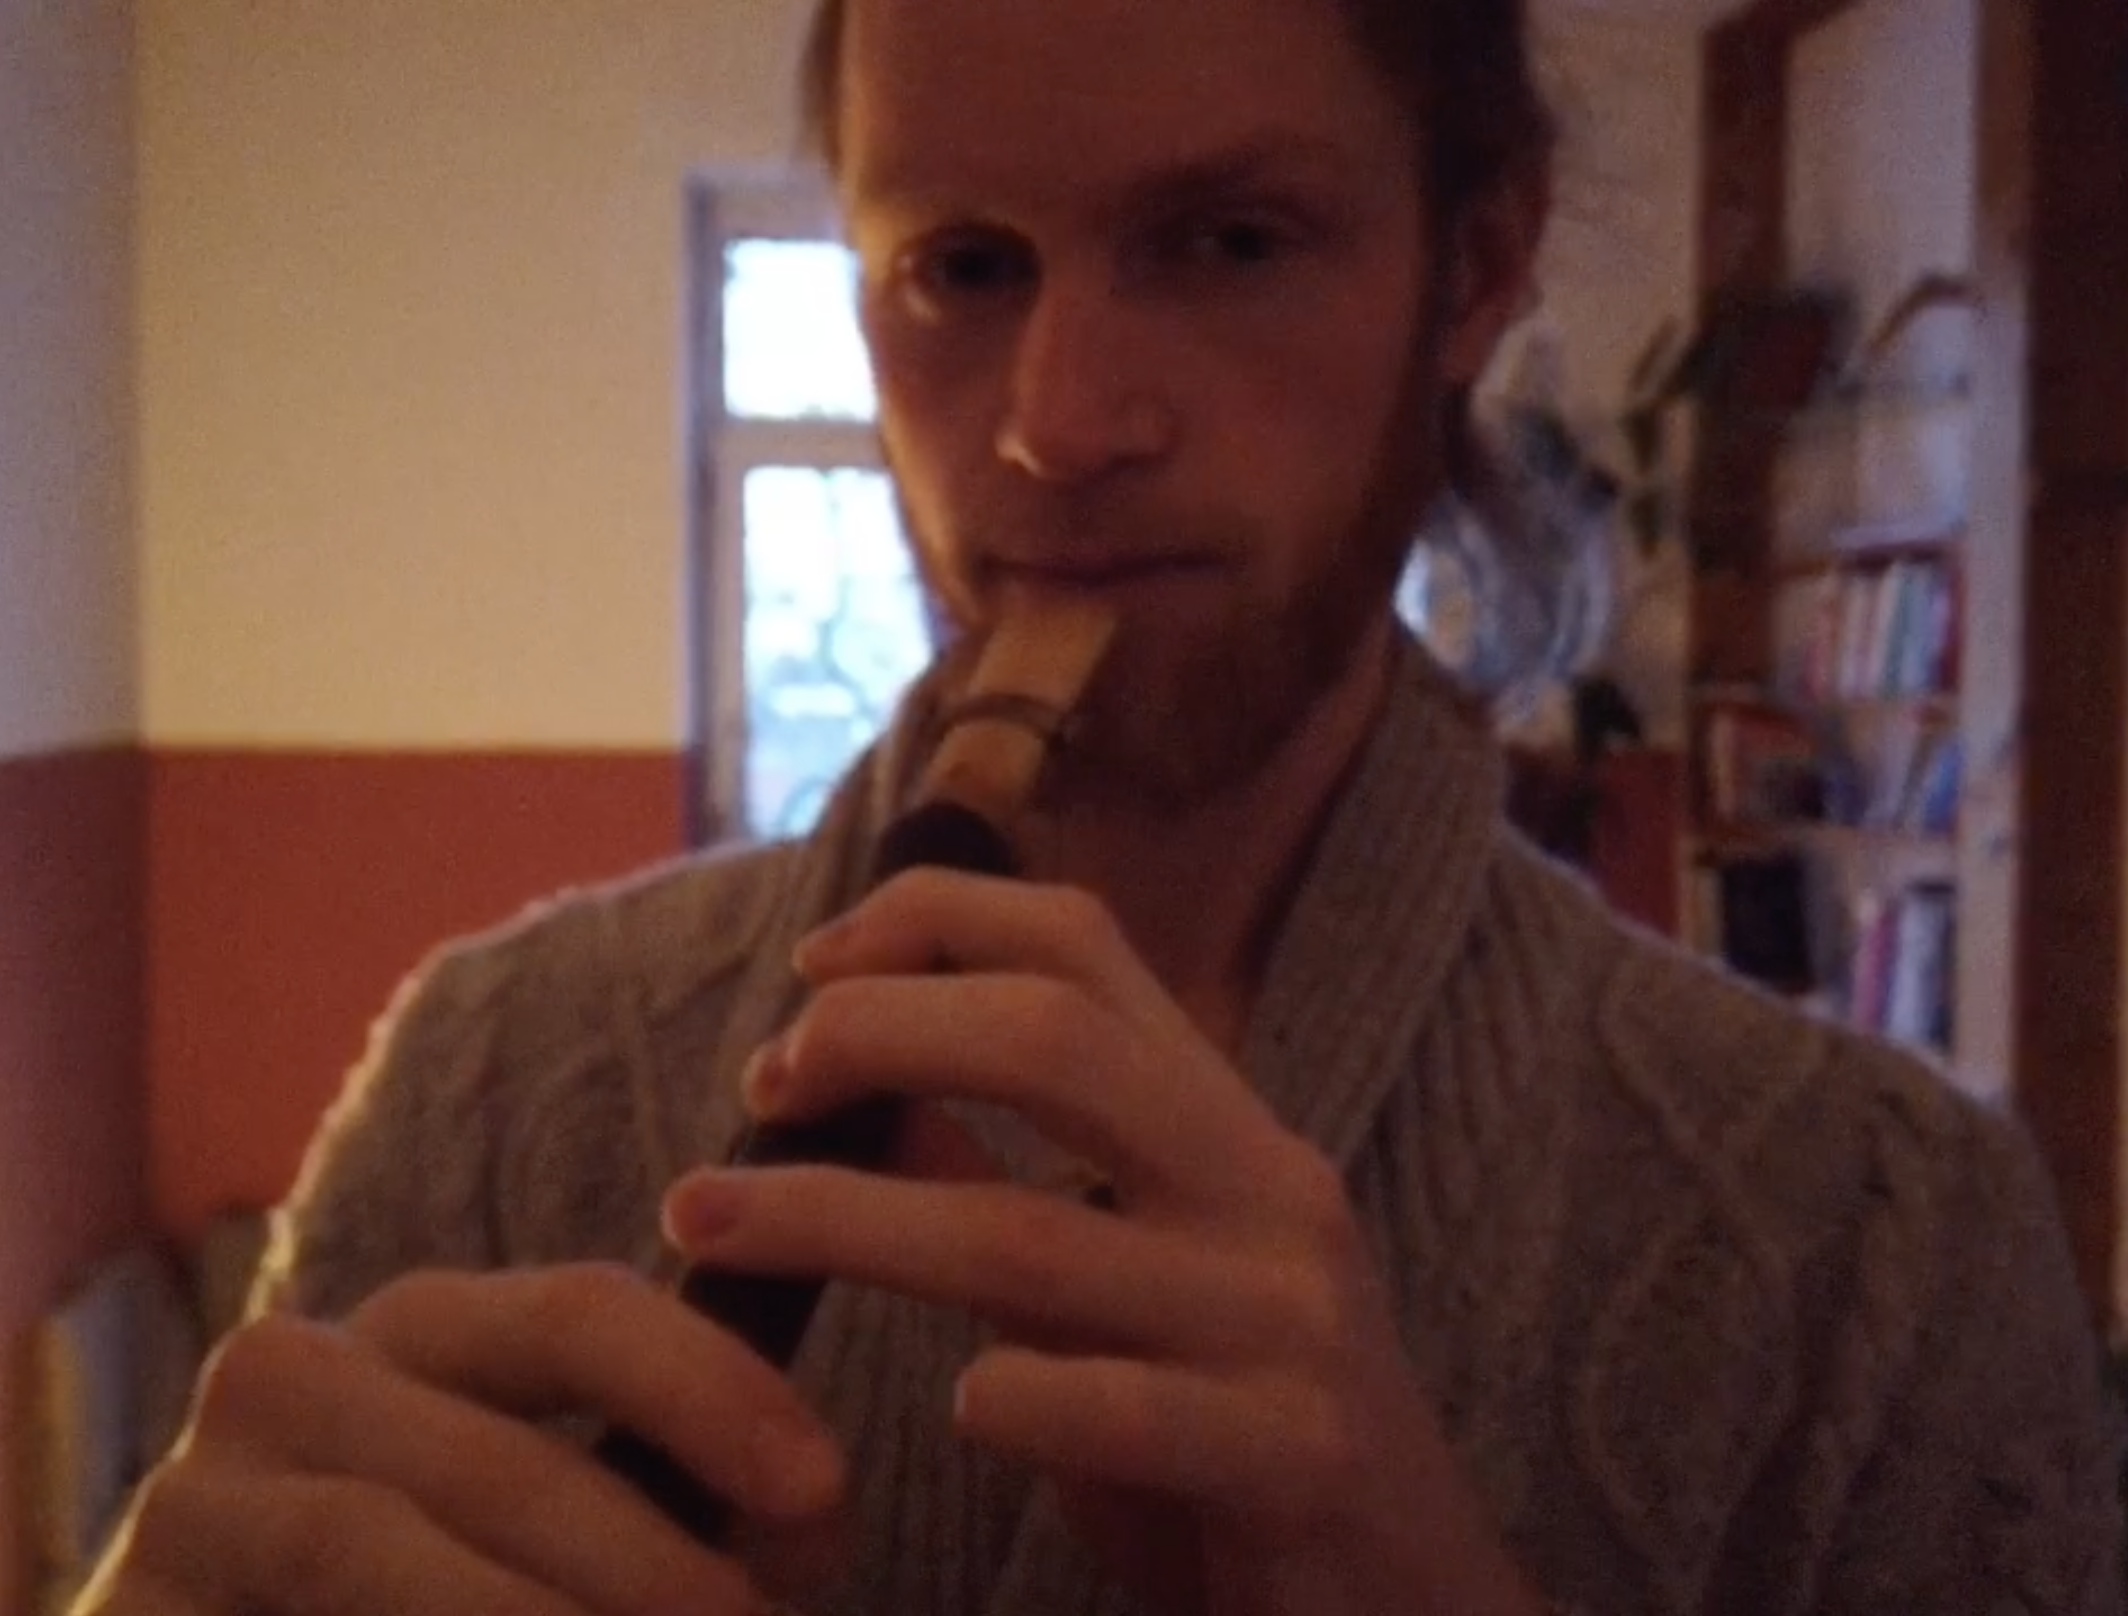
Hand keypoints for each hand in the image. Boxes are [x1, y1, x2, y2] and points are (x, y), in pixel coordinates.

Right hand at [73, 1265, 846, 1615]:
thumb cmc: (445, 1594)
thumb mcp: (564, 1532)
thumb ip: (676, 1504)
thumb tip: (810, 1525)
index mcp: (427, 1331)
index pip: (584, 1316)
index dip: (713, 1394)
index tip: (825, 1495)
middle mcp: (303, 1370)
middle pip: (508, 1459)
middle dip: (655, 1569)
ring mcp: (200, 1487)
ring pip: (391, 1549)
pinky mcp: (137, 1601)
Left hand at [663, 868, 1546, 1615]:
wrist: (1417, 1600)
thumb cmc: (1234, 1434)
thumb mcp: (1123, 1287)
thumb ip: (1011, 1187)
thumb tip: (864, 1091)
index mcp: (1223, 1127)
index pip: (1082, 946)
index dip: (934, 922)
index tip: (810, 976)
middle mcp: (1265, 1190)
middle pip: (1054, 1039)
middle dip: (878, 1036)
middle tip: (756, 1090)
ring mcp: (1289, 1319)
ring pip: (1033, 1235)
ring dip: (843, 1222)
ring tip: (709, 1228)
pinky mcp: (1300, 1452)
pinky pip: (1126, 1407)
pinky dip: (1020, 1397)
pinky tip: (958, 1411)